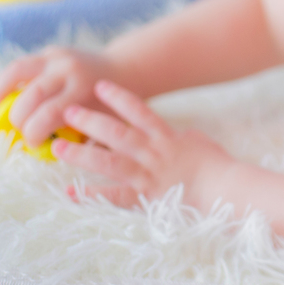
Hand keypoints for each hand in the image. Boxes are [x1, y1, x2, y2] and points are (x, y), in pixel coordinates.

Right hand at [0, 47, 118, 146]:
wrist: (125, 70)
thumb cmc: (113, 106)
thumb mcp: (105, 124)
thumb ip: (83, 140)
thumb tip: (52, 156)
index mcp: (84, 89)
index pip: (50, 113)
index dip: (35, 132)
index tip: (33, 146)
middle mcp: (68, 70)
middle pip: (31, 94)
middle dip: (18, 118)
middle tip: (16, 134)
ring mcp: (57, 56)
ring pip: (17, 71)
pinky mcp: (50, 51)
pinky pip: (20, 66)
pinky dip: (4, 83)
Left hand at [54, 79, 232, 209]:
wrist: (225, 190)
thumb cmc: (218, 166)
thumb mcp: (200, 143)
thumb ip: (183, 138)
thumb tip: (177, 134)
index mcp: (167, 138)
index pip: (140, 112)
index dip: (119, 98)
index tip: (100, 85)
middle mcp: (153, 153)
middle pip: (118, 133)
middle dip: (91, 121)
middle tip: (67, 111)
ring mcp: (148, 175)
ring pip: (110, 162)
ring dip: (82, 154)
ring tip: (58, 147)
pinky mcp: (145, 198)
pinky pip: (114, 198)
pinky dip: (91, 195)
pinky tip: (69, 192)